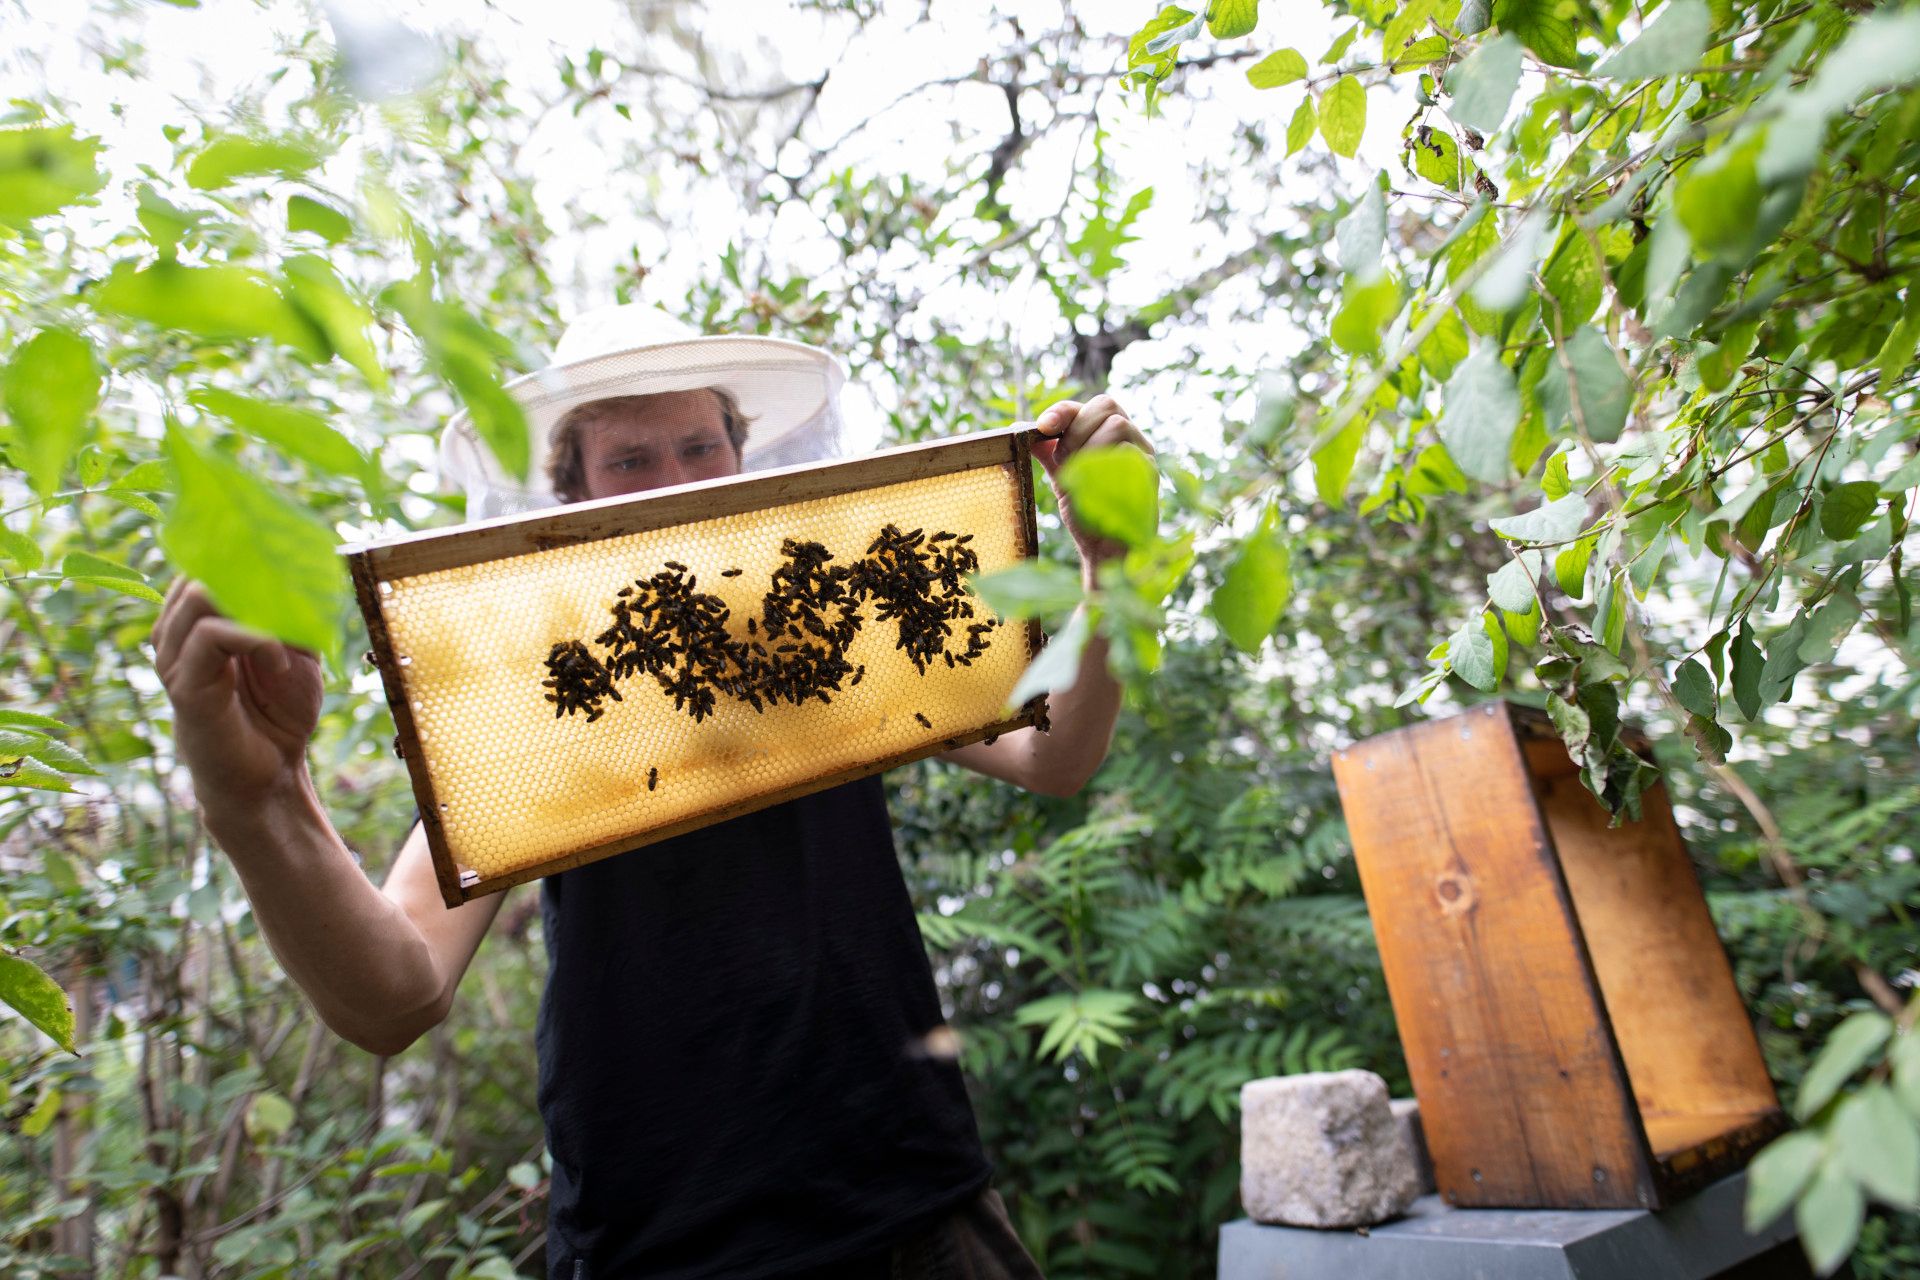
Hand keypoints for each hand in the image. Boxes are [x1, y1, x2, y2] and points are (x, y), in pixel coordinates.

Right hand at [153, 580, 324, 804]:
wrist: (270, 775)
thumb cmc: (281, 714)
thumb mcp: (300, 654)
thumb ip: (295, 617)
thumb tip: (306, 577)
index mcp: (199, 621)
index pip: (204, 562)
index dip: (244, 555)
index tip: (290, 564)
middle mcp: (177, 634)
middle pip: (198, 570)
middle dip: (249, 574)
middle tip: (290, 594)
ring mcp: (175, 659)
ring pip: (198, 594)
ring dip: (252, 603)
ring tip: (285, 634)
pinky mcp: (184, 686)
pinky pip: (210, 635)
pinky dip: (253, 637)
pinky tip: (278, 659)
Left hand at [1027, 393, 1154, 575]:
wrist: (1105, 551)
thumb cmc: (1087, 512)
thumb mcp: (1063, 477)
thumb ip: (1049, 452)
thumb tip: (1021, 427)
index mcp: (1112, 434)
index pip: (1092, 404)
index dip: (1065, 410)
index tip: (1043, 427)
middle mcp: (1132, 439)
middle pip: (1106, 405)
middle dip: (1075, 428)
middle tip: (1061, 459)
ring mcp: (1144, 455)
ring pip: (1117, 425)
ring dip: (1087, 447)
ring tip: (1077, 475)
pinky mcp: (1149, 475)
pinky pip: (1126, 455)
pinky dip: (1100, 467)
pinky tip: (1090, 486)